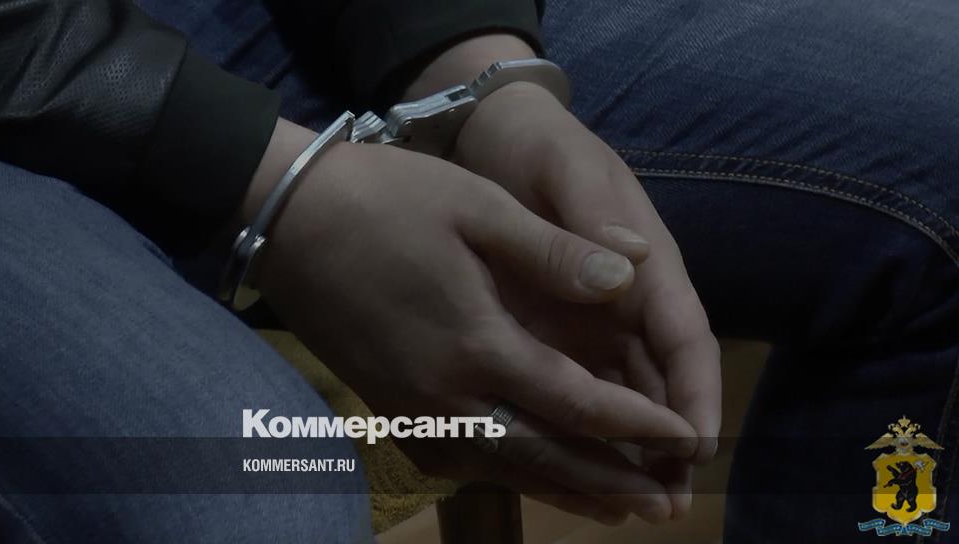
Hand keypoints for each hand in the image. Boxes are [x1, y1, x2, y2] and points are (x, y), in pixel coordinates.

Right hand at [242, 119, 699, 523]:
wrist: (287, 218)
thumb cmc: (387, 200)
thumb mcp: (477, 208)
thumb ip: (554, 252)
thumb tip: (628, 278)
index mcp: (479, 344)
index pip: (578, 403)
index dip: (637, 425)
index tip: (686, 437)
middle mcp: (447, 396)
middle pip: (545, 456)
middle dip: (611, 482)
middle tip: (666, 505)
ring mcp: (412, 410)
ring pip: (503, 467)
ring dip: (565, 490)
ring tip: (618, 508)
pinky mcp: (388, 408)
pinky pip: (462, 460)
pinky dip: (510, 475)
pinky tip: (534, 477)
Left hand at [456, 81, 721, 465]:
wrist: (496, 138)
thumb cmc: (543, 148)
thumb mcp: (569, 171)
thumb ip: (595, 217)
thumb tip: (632, 263)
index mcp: (646, 265)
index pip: (683, 336)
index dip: (695, 391)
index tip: (696, 443)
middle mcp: (627, 303)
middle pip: (658, 382)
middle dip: (667, 442)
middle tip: (668, 502)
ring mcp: (590, 322)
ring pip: (619, 396)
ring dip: (627, 449)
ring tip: (630, 505)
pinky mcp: (550, 332)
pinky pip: (572, 388)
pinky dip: (579, 429)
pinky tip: (573, 469)